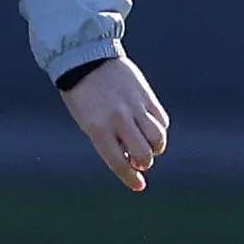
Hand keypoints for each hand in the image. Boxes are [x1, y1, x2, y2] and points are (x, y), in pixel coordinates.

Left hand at [64, 56, 168, 191]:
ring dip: (156, 148)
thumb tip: (130, 157)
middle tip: (140, 161)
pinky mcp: (147, 96)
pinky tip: (150, 128)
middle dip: (144, 163)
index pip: (118, 161)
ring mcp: (135, 107)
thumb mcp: (86, 119)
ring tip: (148, 145)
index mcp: (98, 128)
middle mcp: (118, 120)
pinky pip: (161, 120)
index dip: (129, 177)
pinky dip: (159, 129)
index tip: (138, 186)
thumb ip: (106, 138)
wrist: (86, 57)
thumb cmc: (81, 93)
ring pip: (158, 138)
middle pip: (143, 154)